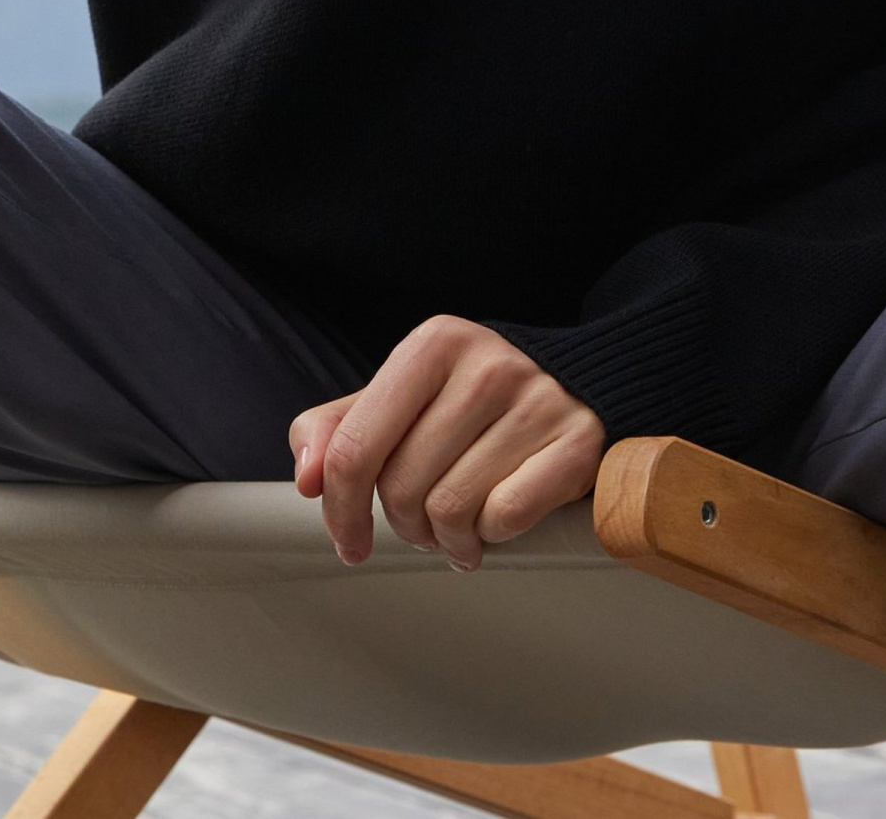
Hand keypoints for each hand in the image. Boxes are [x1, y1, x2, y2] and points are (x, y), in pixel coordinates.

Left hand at [290, 316, 605, 572]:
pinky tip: (500, 516)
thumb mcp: (401, 400)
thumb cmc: (469, 402)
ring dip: (449, 538)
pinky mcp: (578, 441)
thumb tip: (307, 478)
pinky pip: (506, 519)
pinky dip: (496, 534)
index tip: (349, 542)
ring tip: (462, 523)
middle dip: (406, 524)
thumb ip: (338, 430)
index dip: (341, 510)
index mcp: (433, 344)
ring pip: (452, 512)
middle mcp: (486, 364)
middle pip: (403, 488)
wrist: (574, 383)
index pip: (356, 448)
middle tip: (426, 519)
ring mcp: (537, 399)